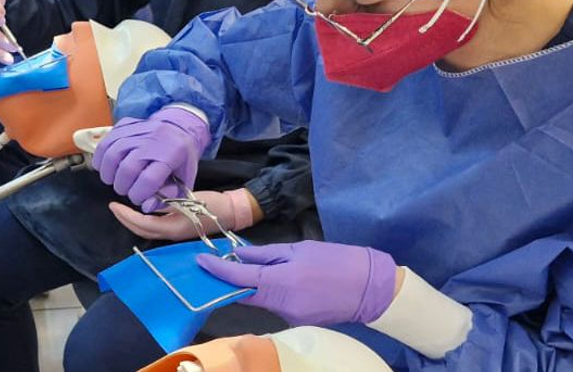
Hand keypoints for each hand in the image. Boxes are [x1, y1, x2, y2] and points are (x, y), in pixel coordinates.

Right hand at [92, 108, 210, 211]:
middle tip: (125, 190)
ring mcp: (138, 130)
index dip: (138, 194)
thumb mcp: (185, 179)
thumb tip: (147, 206)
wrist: (179, 126)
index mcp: (172, 154)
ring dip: (108, 173)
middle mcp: (154, 140)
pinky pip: (105, 142)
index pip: (148, 180)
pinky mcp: (125, 125)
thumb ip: (168, 196)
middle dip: (122, 186)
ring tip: (112, 180)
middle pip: (127, 168)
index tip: (137, 199)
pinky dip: (101, 158)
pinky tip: (105, 167)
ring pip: (112, 154)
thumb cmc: (180, 156)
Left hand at [110, 188, 259, 240]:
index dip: (126, 216)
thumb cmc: (213, 204)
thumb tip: (147, 202)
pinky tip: (139, 211)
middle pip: (141, 231)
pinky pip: (155, 228)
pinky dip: (143, 221)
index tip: (114, 204)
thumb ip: (167, 203)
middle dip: (125, 220)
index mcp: (173, 229)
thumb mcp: (188, 200)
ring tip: (122, 209)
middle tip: (113, 207)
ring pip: (147, 231)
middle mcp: (171, 235)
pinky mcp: (178, 231)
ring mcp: (175, 235)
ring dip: (132, 221)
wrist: (232, 212)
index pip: (143, 224)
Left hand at [197, 241, 398, 326]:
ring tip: (258, 268)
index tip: (200, 261)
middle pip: (247, 294)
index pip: (240, 279)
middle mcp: (282, 304)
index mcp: (281, 281)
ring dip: (255, 287)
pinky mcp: (299, 323)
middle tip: (215, 266)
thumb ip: (267, 255)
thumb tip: (240, 254)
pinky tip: (282, 282)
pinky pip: (278, 306)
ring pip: (262, 300)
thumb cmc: (337, 261)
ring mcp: (291, 317)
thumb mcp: (300, 249)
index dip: (218, 270)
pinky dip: (273, 294)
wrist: (372, 288)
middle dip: (230, 281)